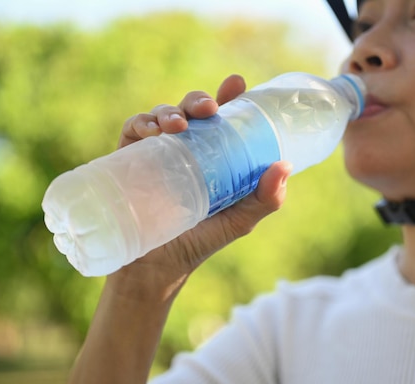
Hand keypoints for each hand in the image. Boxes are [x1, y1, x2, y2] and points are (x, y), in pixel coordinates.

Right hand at [111, 75, 292, 300]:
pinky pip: (133, 130)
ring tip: (179, 125)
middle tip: (209, 108)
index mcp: (212, 155)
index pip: (221, 119)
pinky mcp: (129, 159)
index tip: (236, 84)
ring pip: (163, 115)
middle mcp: (185, 149)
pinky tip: (152, 131)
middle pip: (192, 111)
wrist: (156, 268)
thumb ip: (265, 199)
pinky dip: (141, 123)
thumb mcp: (238, 220)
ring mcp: (156, 152)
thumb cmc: (200, 241)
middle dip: (199, 100)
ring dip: (171, 111)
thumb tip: (285, 165)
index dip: (227, 96)